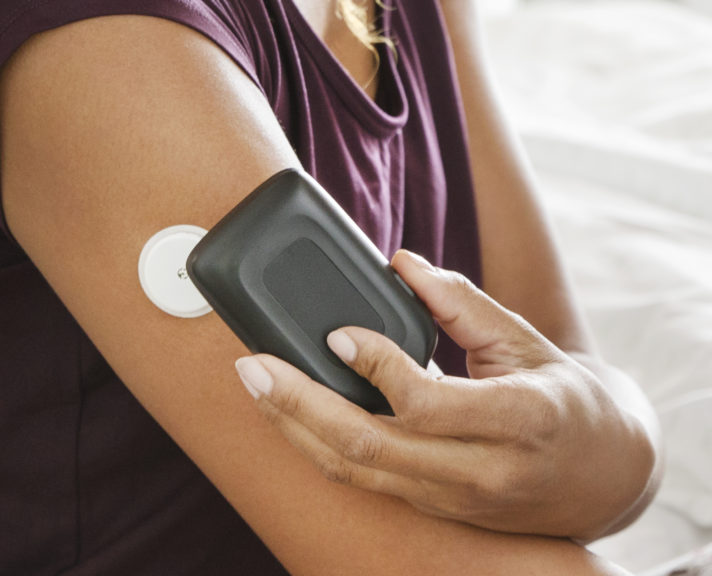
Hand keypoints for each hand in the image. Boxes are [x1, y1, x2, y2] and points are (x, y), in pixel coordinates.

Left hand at [234, 250, 655, 540]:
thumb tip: (401, 264)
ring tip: (255, 383)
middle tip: (254, 364)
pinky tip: (287, 410)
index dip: (374, 365)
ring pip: (355, 471)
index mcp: (520, 419)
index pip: (427, 403)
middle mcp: (483, 471)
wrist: (605, 476)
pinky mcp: (434, 508)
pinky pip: (361, 480)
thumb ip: (461, 302)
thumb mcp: (528, 341)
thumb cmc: (568, 400)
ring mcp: (454, 499)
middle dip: (299, 403)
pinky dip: (316, 444)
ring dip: (293, 427)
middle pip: (370, 446)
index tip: (337, 332)